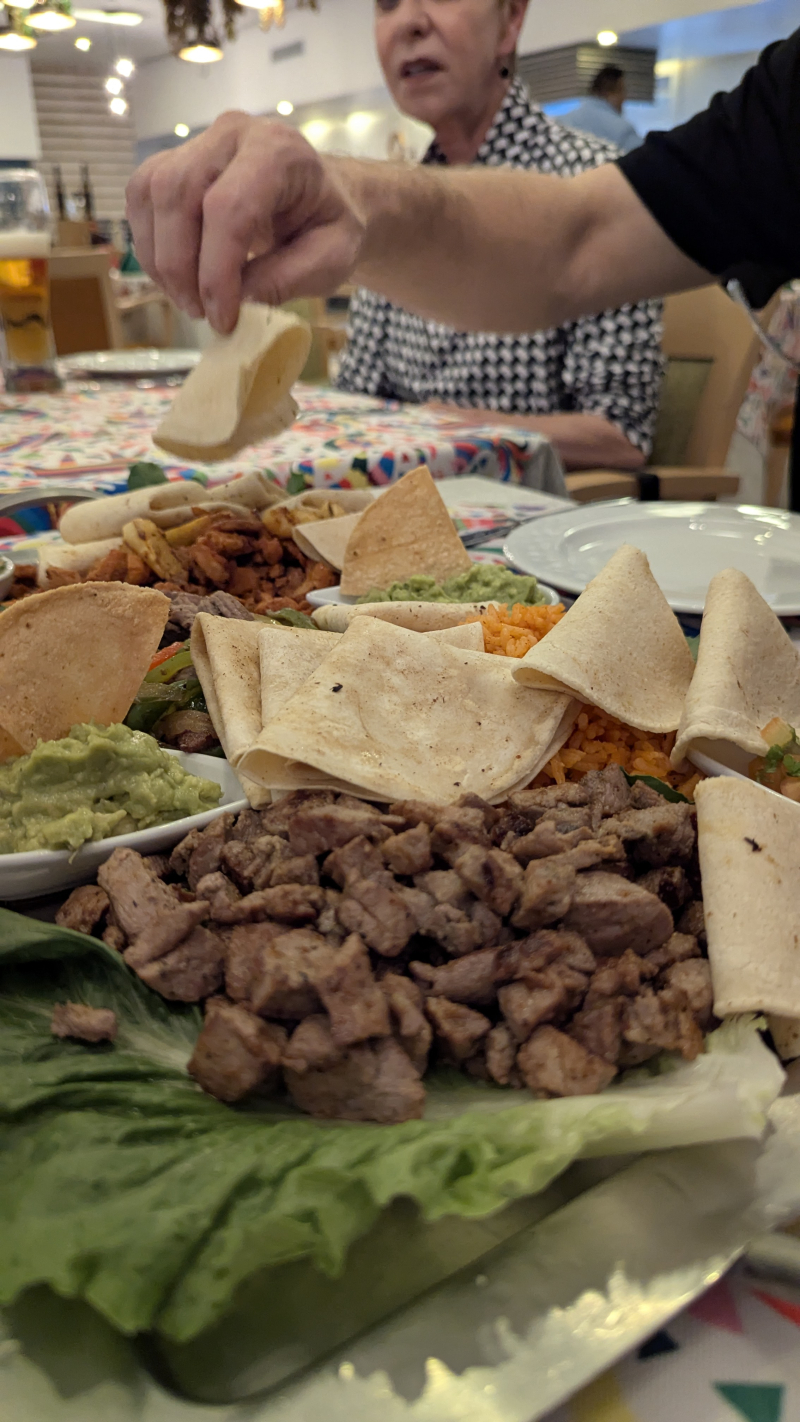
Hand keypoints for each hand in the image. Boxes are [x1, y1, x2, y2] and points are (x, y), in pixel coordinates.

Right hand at [126, 112, 364, 333]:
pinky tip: (175, 276)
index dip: (216, 271)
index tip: (222, 318)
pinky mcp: (175, 159)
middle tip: (200, 312)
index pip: (228, 207)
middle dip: (180, 265)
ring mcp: (199, 142)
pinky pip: (142, 197)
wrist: (324, 197)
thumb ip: (288, 279)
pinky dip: (150, 244)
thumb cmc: (330, 224)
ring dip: (159, 257)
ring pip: (151, 192)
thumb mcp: (331, 259)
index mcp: (278, 151)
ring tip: (188, 299)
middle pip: (178, 192)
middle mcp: (233, 134)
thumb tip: (236, 300)